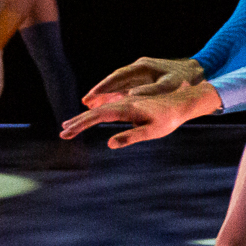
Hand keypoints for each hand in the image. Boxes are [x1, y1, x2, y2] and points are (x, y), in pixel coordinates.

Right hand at [61, 81, 220, 148]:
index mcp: (127, 108)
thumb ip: (132, 137)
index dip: (81, 124)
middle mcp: (124, 102)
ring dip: (85, 117)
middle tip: (62, 133)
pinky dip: (96, 113)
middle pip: (96, 111)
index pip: (98, 116)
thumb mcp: (153, 131)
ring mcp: (126, 102)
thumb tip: (109, 143)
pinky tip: (91, 116)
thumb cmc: (170, 119)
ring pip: (101, 109)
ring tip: (70, 126)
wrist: (182, 103)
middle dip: (78, 121)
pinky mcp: (130, 103)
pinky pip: (109, 107)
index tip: (67, 133)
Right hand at [84, 57, 206, 106]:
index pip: (118, 77)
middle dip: (100, 91)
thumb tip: (130, 94)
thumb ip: (150, 90)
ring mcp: (141, 74)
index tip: (91, 97)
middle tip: (85, 103)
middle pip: (115, 80)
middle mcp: (139, 68)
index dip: (103, 87)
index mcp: (143, 67)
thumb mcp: (169, 86)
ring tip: (89, 106)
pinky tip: (107, 105)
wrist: (197, 73)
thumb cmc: (184, 80)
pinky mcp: (144, 80)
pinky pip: (126, 88)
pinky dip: (116, 96)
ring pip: (119, 84)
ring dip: (106, 95)